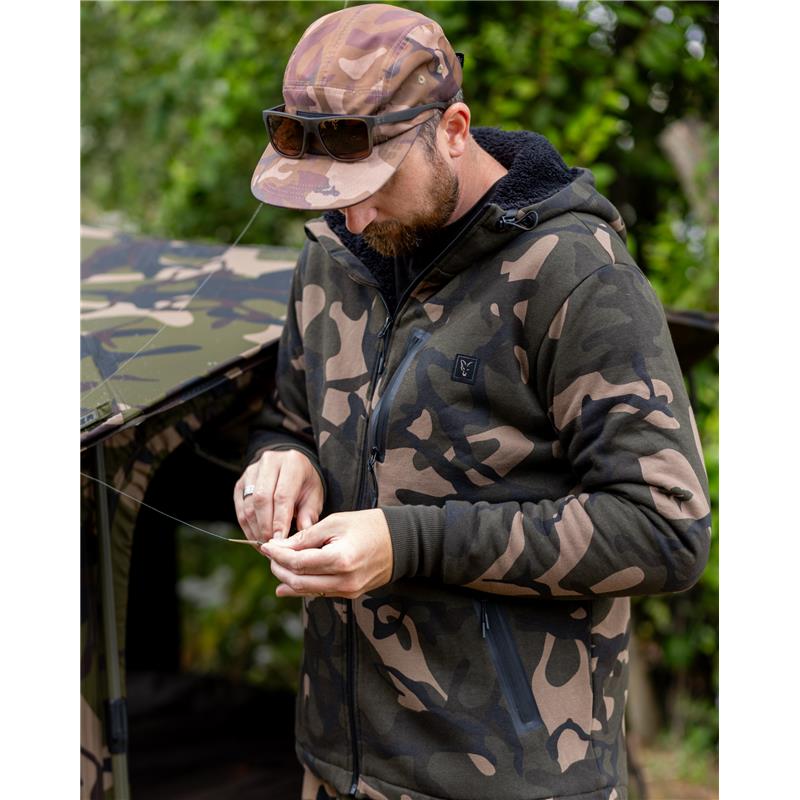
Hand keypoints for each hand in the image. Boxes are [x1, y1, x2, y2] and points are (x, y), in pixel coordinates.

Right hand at [233, 449, 323, 547]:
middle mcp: (269, 462)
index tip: (281, 540)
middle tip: (272, 546)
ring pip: (248, 506)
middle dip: (266, 527)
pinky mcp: (240, 483)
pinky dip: (248, 527)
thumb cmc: (305, 484)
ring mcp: (251, 472)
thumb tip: (303, 531)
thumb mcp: (314, 495)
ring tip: (266, 545)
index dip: (280, 520)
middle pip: (261, 499)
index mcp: (292, 462)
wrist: (291, 469)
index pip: (282, 495)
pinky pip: (240, 509)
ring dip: (255, 530)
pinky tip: (257, 539)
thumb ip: (309, 513)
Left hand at [260, 509, 392, 598]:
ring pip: (307, 590)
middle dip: (279, 568)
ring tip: (275, 565)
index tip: (266, 545)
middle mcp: (344, 580)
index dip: (278, 555)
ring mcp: (348, 590)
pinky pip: (319, 592)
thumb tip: (280, 547)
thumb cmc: (369, 525)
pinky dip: (301, 587)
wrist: (401, 541)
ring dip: (287, 579)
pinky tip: (285, 585)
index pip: (298, 562)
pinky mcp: (350, 593)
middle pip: (298, 581)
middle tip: (269, 554)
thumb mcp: (336, 522)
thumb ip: (307, 536)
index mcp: (341, 559)